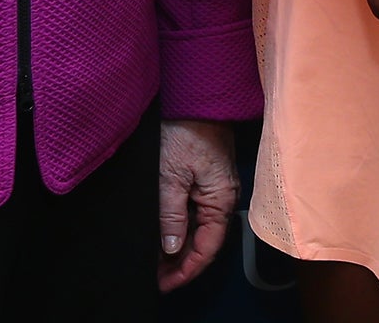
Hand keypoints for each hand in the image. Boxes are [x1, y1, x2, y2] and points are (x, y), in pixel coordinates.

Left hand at [158, 119, 240, 290]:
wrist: (196, 95)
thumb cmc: (186, 130)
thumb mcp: (171, 175)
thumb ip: (171, 214)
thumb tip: (171, 248)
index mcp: (221, 199)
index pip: (207, 248)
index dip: (186, 270)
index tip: (164, 283)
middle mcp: (224, 197)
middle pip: (205, 241)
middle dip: (180, 261)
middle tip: (154, 275)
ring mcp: (217, 188)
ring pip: (200, 228)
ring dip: (179, 245)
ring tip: (154, 259)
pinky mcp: (208, 178)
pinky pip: (197, 211)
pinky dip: (181, 226)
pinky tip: (163, 232)